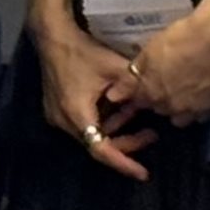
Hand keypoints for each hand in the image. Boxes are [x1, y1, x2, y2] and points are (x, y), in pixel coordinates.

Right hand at [32, 17, 156, 179]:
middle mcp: (64, 122)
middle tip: (151, 134)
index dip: (123, 162)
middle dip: (126, 143)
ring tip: (138, 116)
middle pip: (97, 144)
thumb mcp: (114, 68)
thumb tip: (157, 100)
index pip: (102, 149)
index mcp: (77, 114)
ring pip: (91, 134)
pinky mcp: (56, 109)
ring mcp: (57, 117)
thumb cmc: (83, 51)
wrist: (52, 36)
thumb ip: (135, 88)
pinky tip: (119, 109)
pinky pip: (83, 124)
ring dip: (115, 129)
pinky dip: (103, 121)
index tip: (143, 173)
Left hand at [104, 0, 209, 128]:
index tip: (143, 82)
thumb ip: (130, 78)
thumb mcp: (148, 53)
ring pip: (177, 116)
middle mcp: (169, 107)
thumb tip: (113, 97)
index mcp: (151, 93)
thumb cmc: (178, 39)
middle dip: (157, 99)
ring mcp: (191, 109)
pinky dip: (195, 108)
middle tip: (163, 80)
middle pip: (157, 109)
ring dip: (175, 107)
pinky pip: (198, 115)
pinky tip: (196, 94)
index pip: (137, 101)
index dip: (139, 91)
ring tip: (179, 90)